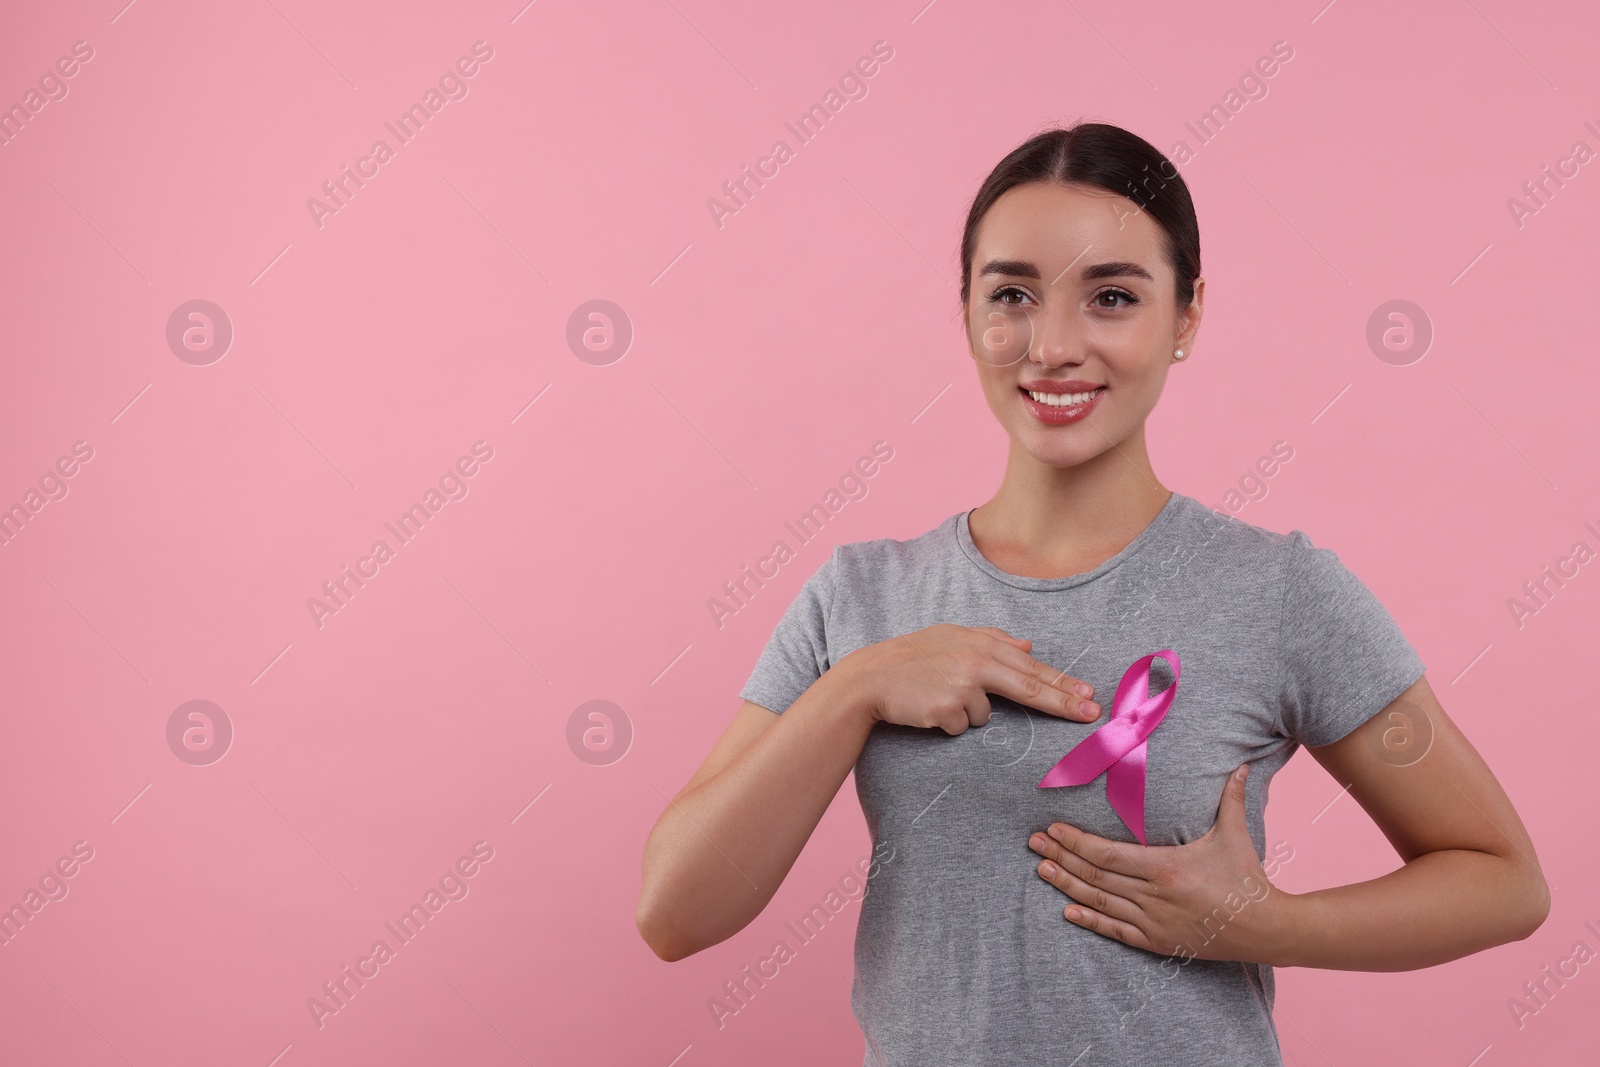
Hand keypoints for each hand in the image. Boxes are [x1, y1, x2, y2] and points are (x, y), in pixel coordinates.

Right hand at [838, 623, 1101, 733]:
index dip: (1062, 682)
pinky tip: (928, 708)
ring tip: (937, 696)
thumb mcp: (950, 637)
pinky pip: (961, 726)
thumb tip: (1028, 645)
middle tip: (1092, 715)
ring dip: (966, 712)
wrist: (869, 678)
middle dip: (1064, 702)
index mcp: (980, 643)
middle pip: (1030, 687)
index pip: (1030, 666)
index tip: (1088, 695)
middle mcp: (976, 660)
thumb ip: (992, 639)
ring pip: (985, 714)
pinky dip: (947, 723)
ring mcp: (962, 685)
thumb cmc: (911, 658)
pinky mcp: (947, 708)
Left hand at [1026, 764, 1293, 963]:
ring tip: (1041, 869)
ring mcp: (1153, 922)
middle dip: (1061, 858)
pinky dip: (1090, 920)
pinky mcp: (1157, 942)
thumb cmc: (1247, 878)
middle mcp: (1154, 897)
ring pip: (1099, 902)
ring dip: (1067, 885)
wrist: (1265, 929)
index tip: (1053, 829)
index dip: (1076, 842)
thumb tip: (1241, 763)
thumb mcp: (1235, 835)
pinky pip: (1115, 931)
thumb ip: (1231, 798)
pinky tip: (1068, 910)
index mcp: (1166, 868)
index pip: (1108, 854)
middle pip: (1095, 876)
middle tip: (1034, 844)